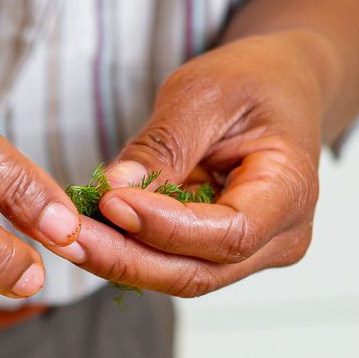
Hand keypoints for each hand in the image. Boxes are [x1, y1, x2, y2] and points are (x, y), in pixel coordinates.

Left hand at [54, 32, 333, 296]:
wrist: (280, 87)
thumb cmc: (255, 81)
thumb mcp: (207, 92)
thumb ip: (164, 144)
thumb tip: (115, 188)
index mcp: (291, 193)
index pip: (230, 233)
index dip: (167, 228)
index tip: (111, 203)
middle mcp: (279, 239)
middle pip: (197, 272)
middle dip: (127, 258)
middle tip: (67, 235)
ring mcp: (250, 255)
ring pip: (177, 276)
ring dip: (118, 259)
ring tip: (66, 234)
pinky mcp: (217, 255)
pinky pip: (168, 263)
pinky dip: (126, 251)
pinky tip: (86, 233)